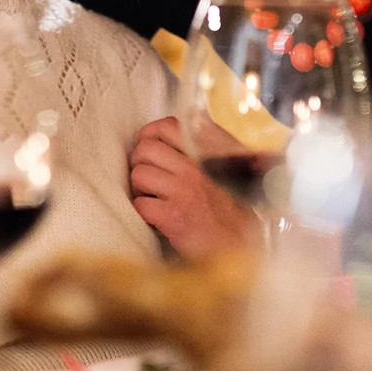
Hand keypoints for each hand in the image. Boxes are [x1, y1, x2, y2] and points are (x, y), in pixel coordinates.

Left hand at [128, 117, 260, 259]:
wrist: (233, 244)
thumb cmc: (215, 211)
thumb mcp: (208, 174)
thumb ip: (188, 156)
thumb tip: (151, 142)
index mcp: (199, 157)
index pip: (166, 126)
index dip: (148, 136)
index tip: (148, 152)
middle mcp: (191, 170)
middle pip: (144, 149)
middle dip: (138, 165)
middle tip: (147, 181)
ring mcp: (182, 192)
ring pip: (138, 175)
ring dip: (138, 190)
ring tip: (151, 200)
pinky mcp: (172, 217)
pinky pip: (140, 204)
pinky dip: (142, 212)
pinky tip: (154, 218)